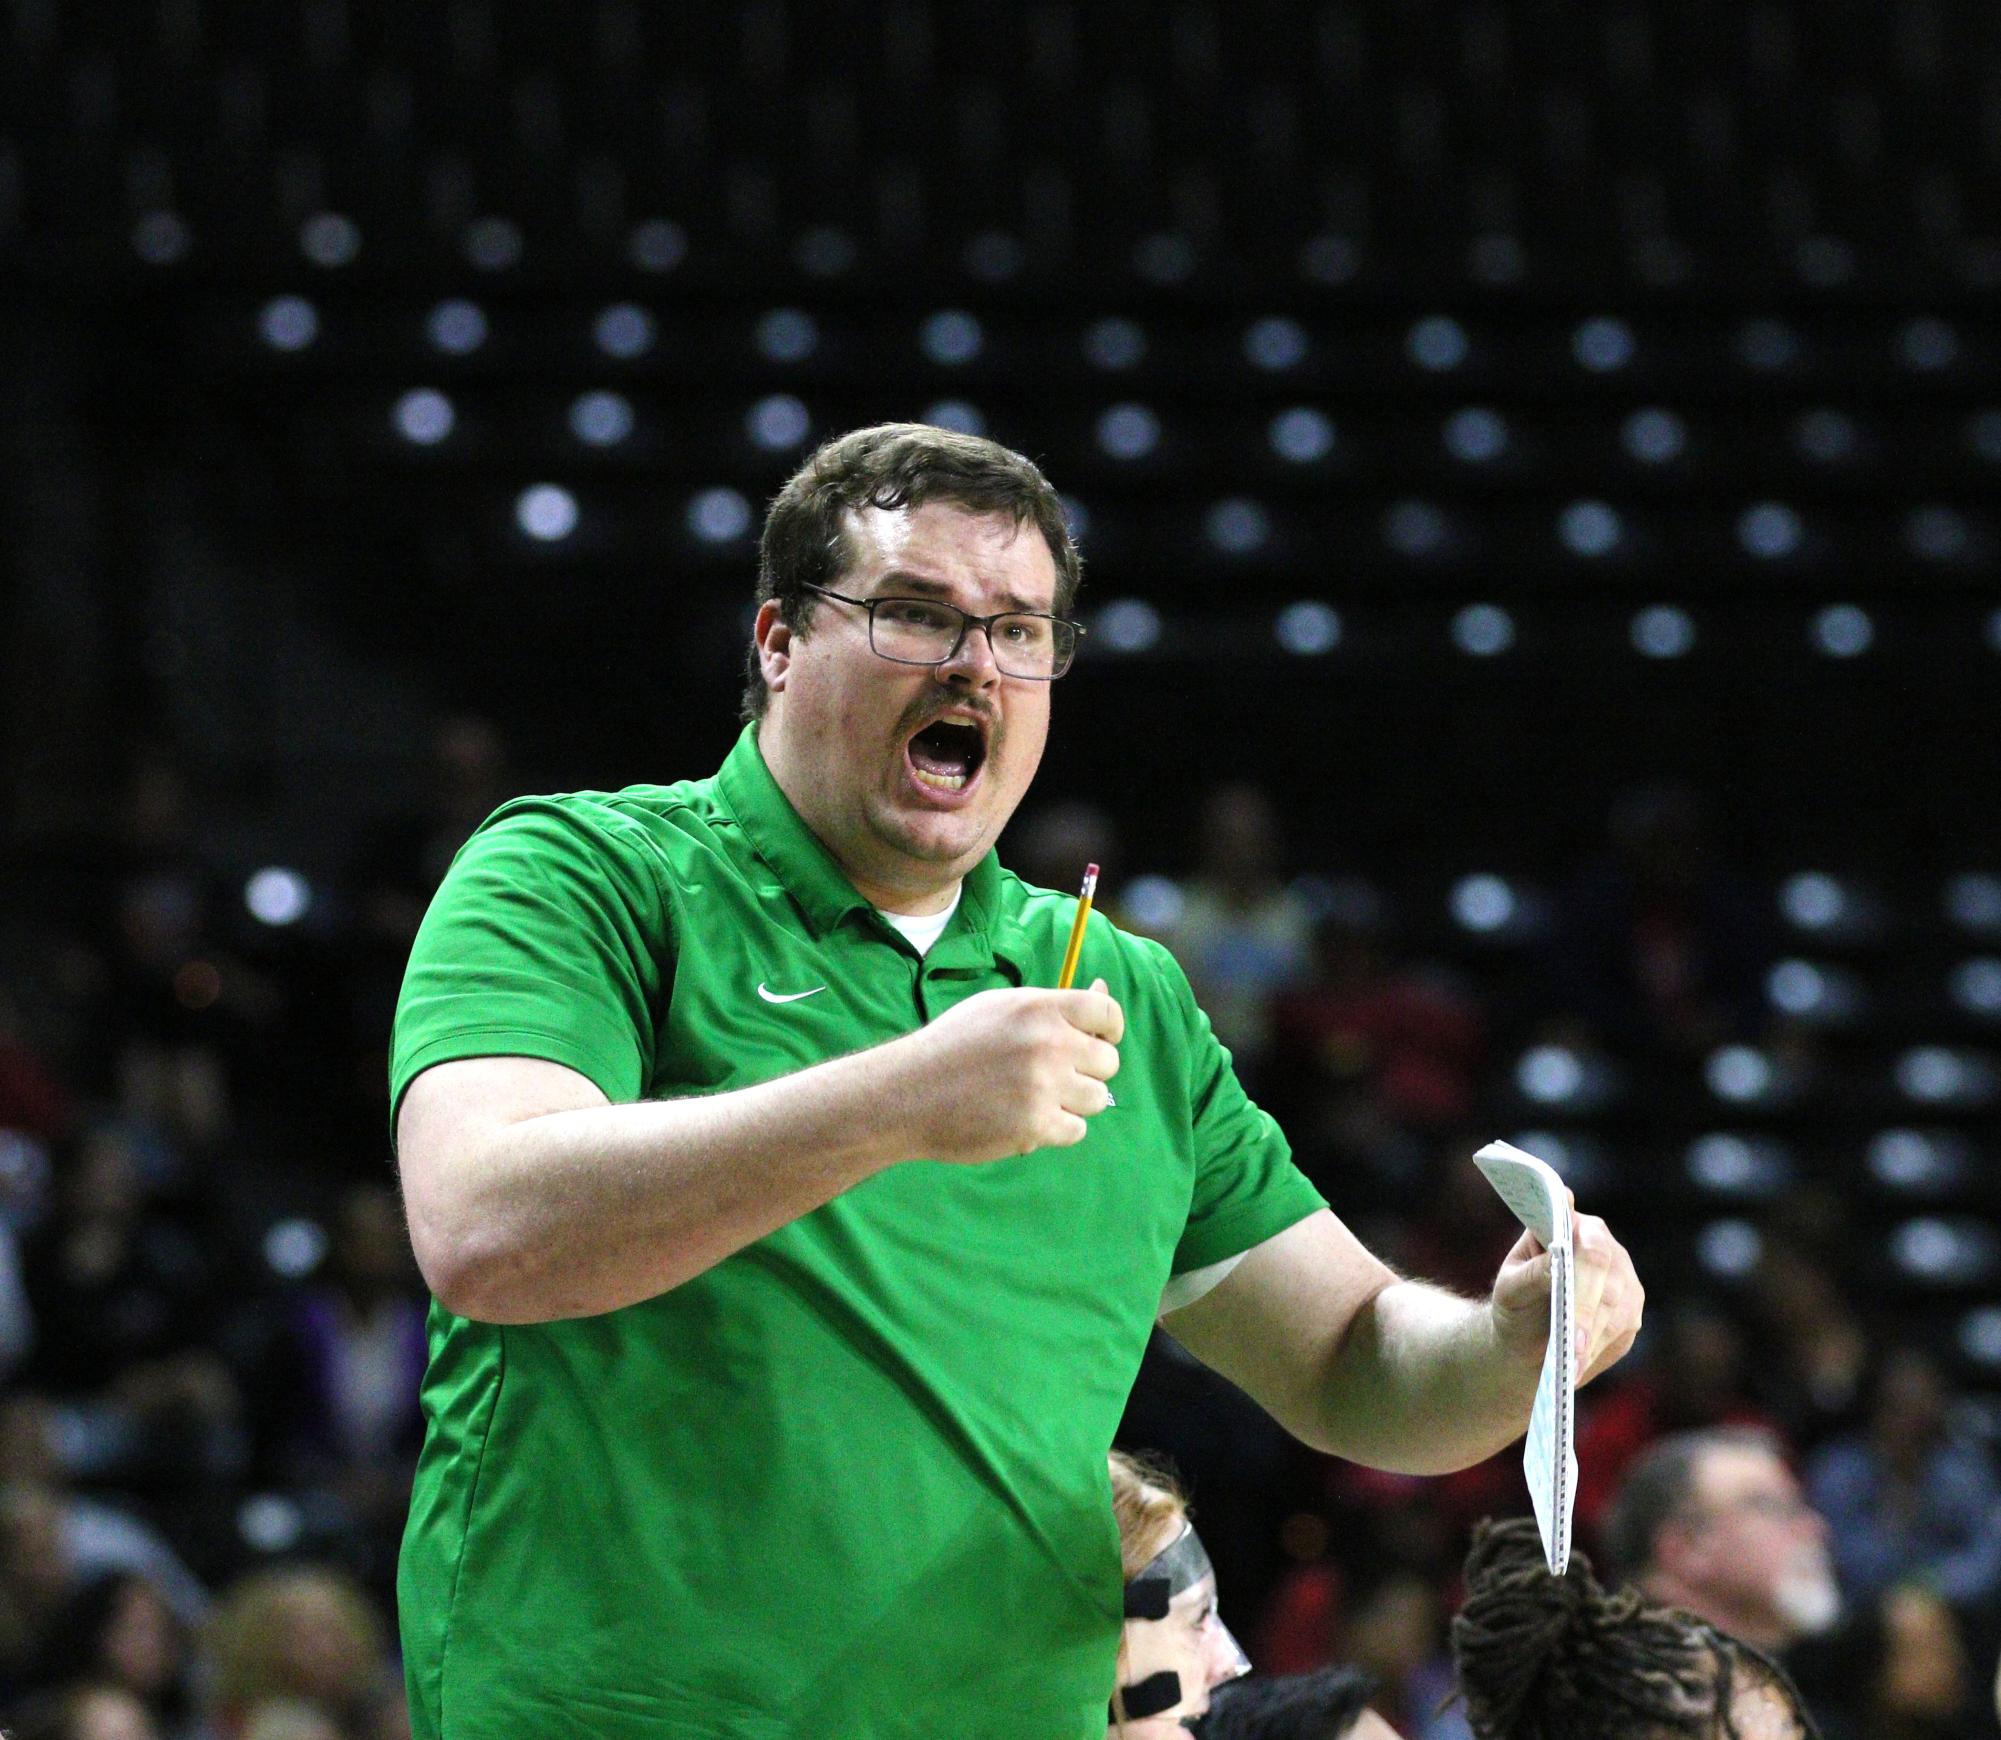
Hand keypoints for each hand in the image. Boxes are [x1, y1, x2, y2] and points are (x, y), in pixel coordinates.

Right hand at [887, 979, 1122, 1163]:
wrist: (908, 1092)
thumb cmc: (953, 1046)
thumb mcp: (1000, 1008)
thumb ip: (1052, 1005)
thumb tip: (1102, 989)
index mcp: (1040, 1008)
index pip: (1106, 1013)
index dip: (1108, 1030)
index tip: (1098, 1041)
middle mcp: (1048, 1044)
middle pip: (1108, 1062)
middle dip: (1087, 1071)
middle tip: (1053, 1076)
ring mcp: (1044, 1086)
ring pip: (1097, 1098)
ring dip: (1073, 1102)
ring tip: (1035, 1098)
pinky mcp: (1036, 1126)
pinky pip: (1076, 1129)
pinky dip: (1056, 1129)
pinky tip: (1024, 1118)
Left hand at [1489, 1198, 1643, 1386]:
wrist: (1526, 1338)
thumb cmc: (1516, 1302)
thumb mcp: (1510, 1287)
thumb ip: (1532, 1273)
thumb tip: (1555, 1258)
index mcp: (1576, 1228)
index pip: (1590, 1245)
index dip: (1583, 1264)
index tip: (1564, 1278)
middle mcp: (1607, 1250)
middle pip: (1608, 1282)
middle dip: (1586, 1315)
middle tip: (1571, 1344)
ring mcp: (1625, 1283)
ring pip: (1618, 1312)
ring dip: (1592, 1340)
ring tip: (1569, 1364)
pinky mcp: (1631, 1315)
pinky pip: (1622, 1334)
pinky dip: (1598, 1351)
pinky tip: (1578, 1365)